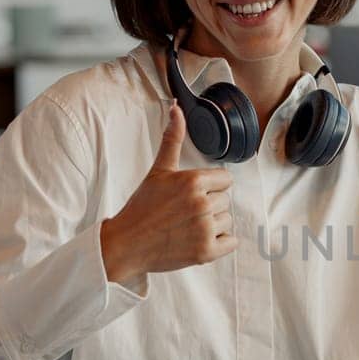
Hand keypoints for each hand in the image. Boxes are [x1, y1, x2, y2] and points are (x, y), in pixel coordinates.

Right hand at [101, 105, 237, 283]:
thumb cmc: (142, 206)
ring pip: (228, 221)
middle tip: (185, 211)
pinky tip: (197, 239)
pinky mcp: (206, 252)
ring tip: (187, 225)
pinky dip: (219, 243)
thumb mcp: (158, 170)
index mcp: (193, 181)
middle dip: (210, 205)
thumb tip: (176, 107)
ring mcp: (205, 229)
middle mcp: (202, 203)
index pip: (226, 179)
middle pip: (226, 200)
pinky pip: (232, 242)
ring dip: (213, 225)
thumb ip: (172, 139)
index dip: (211, 186)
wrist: (126, 243)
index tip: (192, 194)